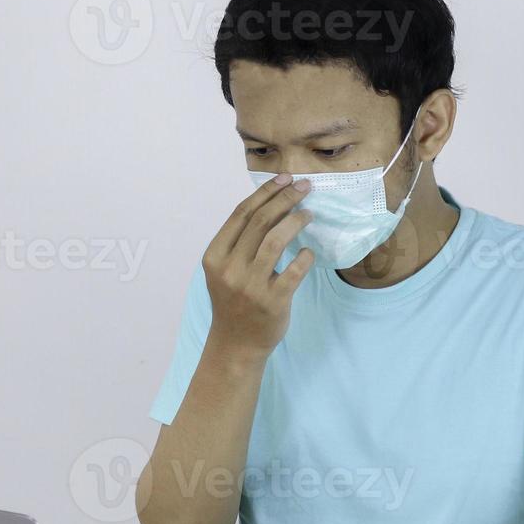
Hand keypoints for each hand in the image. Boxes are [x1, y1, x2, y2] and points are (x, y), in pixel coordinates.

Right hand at [203, 174, 315, 355]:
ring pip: (276, 240)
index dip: (265, 193)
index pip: (241, 214)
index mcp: (215, 256)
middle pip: (260, 222)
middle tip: (304, 187)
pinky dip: (304, 256)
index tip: (284, 179)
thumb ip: (240, 242)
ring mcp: (250, 286)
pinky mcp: (272, 301)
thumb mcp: (225, 270)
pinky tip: (309, 252)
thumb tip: (271, 204)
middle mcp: (230, 269)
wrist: (235, 344)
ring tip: (309, 213)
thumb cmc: (233, 302)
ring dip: (296, 221)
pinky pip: (294, 270)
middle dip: (285, 199)